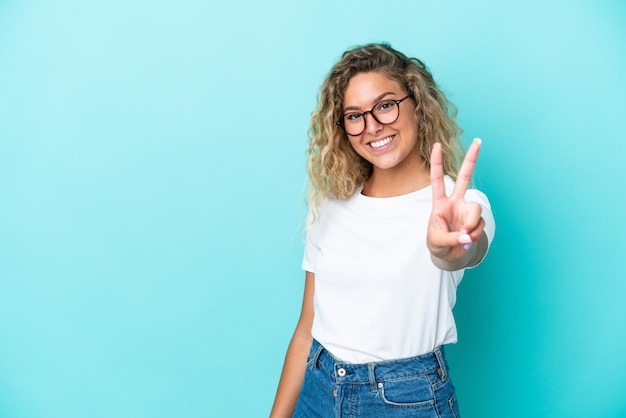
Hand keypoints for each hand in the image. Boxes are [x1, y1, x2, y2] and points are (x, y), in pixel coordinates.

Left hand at [427, 138, 484, 267]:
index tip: (436, 146)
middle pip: (464, 177)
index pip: (437, 180)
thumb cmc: (438, 244)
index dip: (437, 164)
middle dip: (471, 159)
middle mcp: (456, 202)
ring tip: (463, 237)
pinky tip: (467, 240)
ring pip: (476, 211)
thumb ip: (452, 238)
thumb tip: (468, 235)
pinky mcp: (477, 221)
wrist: (450, 255)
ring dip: (471, 227)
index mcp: (440, 203)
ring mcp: (467, 210)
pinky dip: (474, 235)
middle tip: (478, 140)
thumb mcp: (437, 242)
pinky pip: (479, 226)